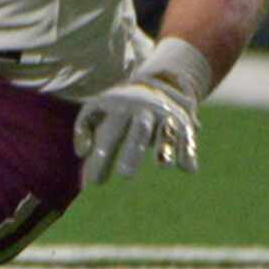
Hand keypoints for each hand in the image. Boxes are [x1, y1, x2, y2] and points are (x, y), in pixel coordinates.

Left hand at [73, 74, 198, 187]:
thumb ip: (83, 128)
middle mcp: (143, 111)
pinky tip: (187, 168)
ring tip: (162, 165)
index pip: (108, 135)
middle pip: (139, 131)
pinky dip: (188, 151)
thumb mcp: (97, 109)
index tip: (94, 183)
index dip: (101, 158)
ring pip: (166, 132)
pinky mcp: (184, 125)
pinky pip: (187, 138)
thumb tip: (81, 153)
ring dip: (164, 148)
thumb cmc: (118, 107)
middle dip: (133, 152)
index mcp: (119, 108)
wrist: (158, 84)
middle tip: (125, 175)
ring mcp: (165, 117)